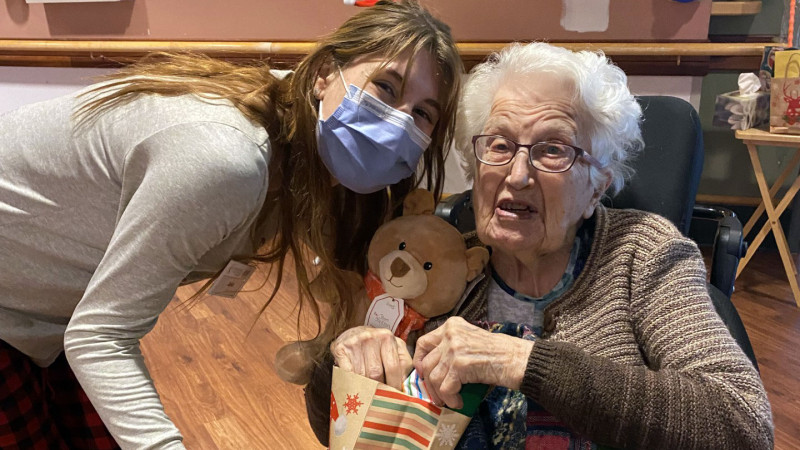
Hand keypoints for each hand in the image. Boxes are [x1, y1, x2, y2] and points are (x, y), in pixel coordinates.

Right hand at [330, 326, 412, 389]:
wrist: (354, 334)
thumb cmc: (378, 346)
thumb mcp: (395, 348)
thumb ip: (404, 364)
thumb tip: (405, 385)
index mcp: (387, 337)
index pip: (393, 367)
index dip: (394, 385)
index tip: (395, 396)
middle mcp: (370, 337)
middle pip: (375, 373)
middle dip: (379, 388)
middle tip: (380, 398)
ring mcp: (354, 342)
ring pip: (361, 375)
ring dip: (365, 387)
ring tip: (368, 394)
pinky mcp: (340, 349)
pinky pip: (347, 373)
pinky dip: (351, 383)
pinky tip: (356, 387)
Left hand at [413, 317, 533, 408]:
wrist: (517, 358)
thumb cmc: (499, 353)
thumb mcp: (470, 340)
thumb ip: (451, 347)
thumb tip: (432, 369)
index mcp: (452, 325)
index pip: (424, 342)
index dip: (419, 360)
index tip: (423, 373)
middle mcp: (450, 334)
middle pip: (426, 362)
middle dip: (428, 382)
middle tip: (436, 394)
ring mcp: (454, 349)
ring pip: (433, 377)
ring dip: (439, 394)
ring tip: (449, 401)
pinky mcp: (460, 365)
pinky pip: (445, 388)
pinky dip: (450, 399)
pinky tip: (458, 402)